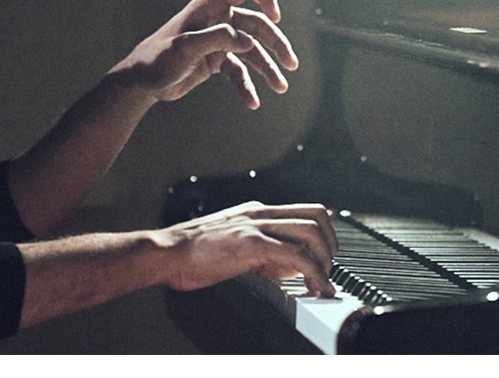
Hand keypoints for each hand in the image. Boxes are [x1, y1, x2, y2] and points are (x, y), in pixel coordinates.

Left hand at [108, 0, 298, 109]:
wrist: (141, 82)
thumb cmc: (158, 58)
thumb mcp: (186, 47)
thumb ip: (217, 38)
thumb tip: (246, 41)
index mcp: (209, 7)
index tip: (276, 17)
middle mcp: (217, 20)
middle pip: (257, 26)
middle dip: (275, 44)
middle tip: (291, 65)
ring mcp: (218, 41)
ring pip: (252, 51)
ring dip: (267, 68)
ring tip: (280, 88)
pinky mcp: (215, 62)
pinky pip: (239, 72)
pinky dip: (247, 86)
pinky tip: (252, 102)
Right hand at [158, 201, 337, 296]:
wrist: (167, 252)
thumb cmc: (193, 253)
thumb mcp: (234, 245)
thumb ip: (262, 251)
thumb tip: (287, 266)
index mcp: (256, 211)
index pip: (304, 210)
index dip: (325, 231)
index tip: (330, 252)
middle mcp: (260, 213)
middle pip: (315, 216)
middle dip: (331, 246)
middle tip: (329, 270)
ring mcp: (256, 225)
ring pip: (311, 232)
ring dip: (325, 260)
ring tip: (323, 282)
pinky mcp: (252, 244)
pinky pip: (295, 256)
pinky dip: (313, 273)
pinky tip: (314, 287)